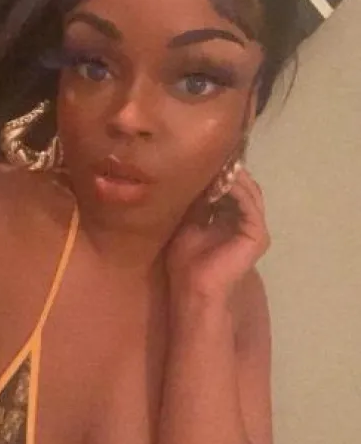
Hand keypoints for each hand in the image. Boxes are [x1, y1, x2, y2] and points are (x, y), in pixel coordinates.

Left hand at [167, 166, 270, 303]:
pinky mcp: (257, 235)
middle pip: (243, 187)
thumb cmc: (186, 263)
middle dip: (227, 170)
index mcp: (230, 220)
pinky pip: (249, 204)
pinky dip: (236, 190)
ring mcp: (254, 228)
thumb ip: (197, 202)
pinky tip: (221, 180)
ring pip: (248, 192)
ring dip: (232, 177)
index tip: (203, 156)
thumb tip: (195, 175)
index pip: (230, 188)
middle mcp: (245, 222)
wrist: (193, 289)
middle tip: (213, 154)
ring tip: (217, 164)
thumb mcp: (188, 223)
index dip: (218, 172)